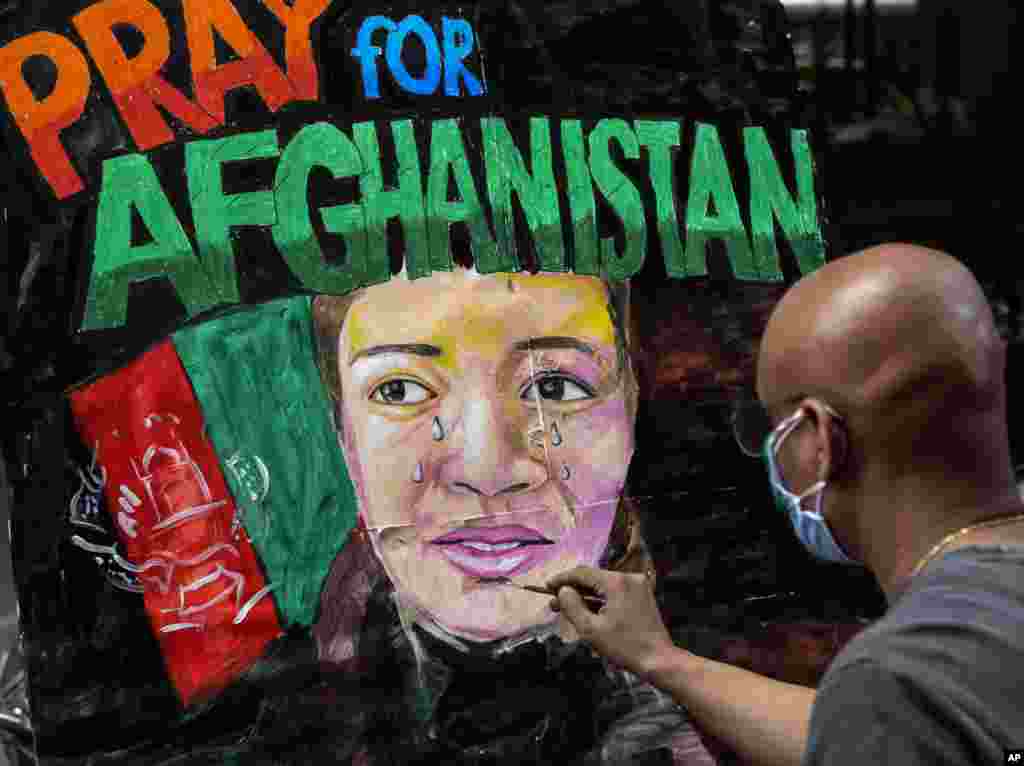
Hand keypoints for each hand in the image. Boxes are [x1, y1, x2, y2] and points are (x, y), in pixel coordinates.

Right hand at [547, 566, 674, 677]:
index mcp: (616, 582)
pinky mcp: (642, 596)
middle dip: (573, 591)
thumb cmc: (624, 646)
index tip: (547, 587)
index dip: (562, 579)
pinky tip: (588, 612)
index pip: (582, 573)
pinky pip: (615, 593)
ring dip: (586, 597)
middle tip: (554, 604)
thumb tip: (563, 590)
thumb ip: (572, 606)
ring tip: (567, 610)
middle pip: (593, 579)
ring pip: (604, 587)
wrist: (658, 660)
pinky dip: (601, 601)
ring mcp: (638, 586)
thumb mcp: (591, 629)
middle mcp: (628, 577)